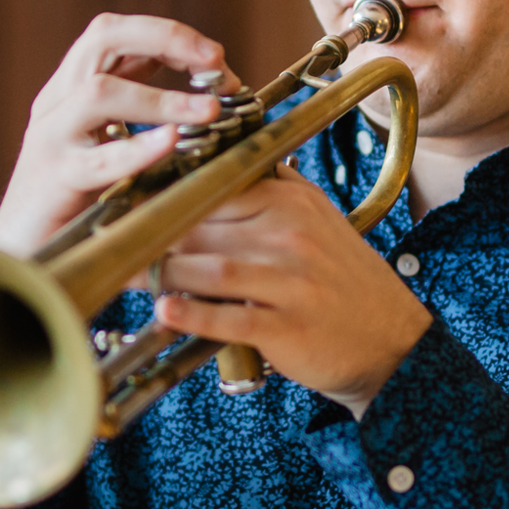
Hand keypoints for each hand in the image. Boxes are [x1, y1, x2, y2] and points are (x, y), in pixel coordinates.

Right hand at [0, 14, 237, 256]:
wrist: (20, 256)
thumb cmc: (74, 203)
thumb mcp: (107, 145)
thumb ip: (142, 116)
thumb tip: (209, 94)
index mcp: (71, 89)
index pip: (117, 34)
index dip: (168, 34)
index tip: (214, 55)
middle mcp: (57, 103)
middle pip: (103, 38)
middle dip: (165, 38)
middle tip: (215, 58)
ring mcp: (51, 138)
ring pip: (100, 92)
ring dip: (163, 97)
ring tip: (209, 111)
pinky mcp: (53, 180)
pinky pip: (97, 159)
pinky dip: (137, 148)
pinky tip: (170, 142)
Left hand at [152, 166, 432, 417]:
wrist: (392, 342)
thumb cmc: (343, 282)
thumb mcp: (316, 220)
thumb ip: (269, 192)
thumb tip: (214, 166)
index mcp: (291, 201)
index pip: (214, 188)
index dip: (167, 198)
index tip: (130, 203)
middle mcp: (290, 234)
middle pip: (202, 226)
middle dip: (154, 238)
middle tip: (116, 245)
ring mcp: (290, 281)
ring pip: (208, 268)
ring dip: (163, 275)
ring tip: (134, 279)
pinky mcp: (286, 327)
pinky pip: (228, 317)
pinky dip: (192, 315)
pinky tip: (165, 313)